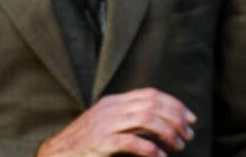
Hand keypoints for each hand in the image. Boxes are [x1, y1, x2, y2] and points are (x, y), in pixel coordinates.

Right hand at [37, 88, 196, 156]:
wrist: (55, 154)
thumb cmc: (84, 143)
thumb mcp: (107, 124)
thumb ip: (131, 120)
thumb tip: (162, 125)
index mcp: (114, 101)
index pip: (152, 94)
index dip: (175, 105)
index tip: (191, 118)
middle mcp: (111, 108)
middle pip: (154, 105)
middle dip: (177, 119)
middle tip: (189, 135)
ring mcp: (105, 124)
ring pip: (147, 120)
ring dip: (169, 133)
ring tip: (179, 145)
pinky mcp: (101, 142)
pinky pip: (133, 143)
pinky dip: (152, 150)